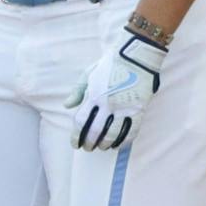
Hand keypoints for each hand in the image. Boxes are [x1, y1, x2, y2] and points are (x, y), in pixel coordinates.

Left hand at [66, 27, 167, 151]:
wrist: (136, 56)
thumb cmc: (110, 64)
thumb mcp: (89, 74)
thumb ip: (78, 91)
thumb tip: (67, 106)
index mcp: (93, 95)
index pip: (81, 122)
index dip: (76, 136)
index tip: (75, 144)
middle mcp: (107, 104)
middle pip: (95, 132)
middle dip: (89, 143)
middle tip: (88, 148)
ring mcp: (124, 108)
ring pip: (112, 135)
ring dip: (105, 145)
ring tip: (101, 147)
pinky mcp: (138, 110)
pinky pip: (130, 132)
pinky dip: (122, 142)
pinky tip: (117, 145)